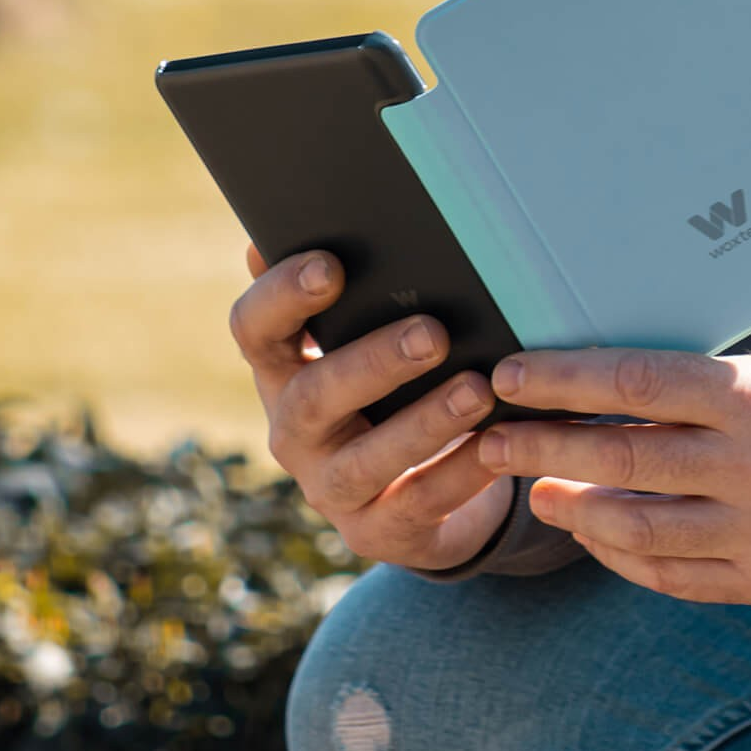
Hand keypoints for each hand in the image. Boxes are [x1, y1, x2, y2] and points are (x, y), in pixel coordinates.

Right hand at [230, 246, 511, 569]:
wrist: (417, 494)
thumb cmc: (391, 389)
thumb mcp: (363, 340)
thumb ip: (349, 291)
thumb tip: (307, 219)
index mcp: (283, 370)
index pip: (254, 331)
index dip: (281, 298)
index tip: (329, 266)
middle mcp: (294, 432)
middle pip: (311, 397)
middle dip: (371, 363)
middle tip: (433, 331)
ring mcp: (332, 488)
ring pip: (367, 459)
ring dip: (424, 422)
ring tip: (478, 388)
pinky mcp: (381, 532)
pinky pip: (421, 503)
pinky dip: (461, 472)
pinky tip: (497, 444)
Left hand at [477, 346, 750, 606]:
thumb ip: (697, 382)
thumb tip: (596, 377)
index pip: (636, 383)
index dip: (563, 381)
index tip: (511, 377)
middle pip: (622, 456)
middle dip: (544, 445)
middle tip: (495, 436)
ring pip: (636, 527)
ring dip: (572, 508)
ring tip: (537, 487)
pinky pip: (670, 575)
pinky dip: (619, 553)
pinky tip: (591, 529)